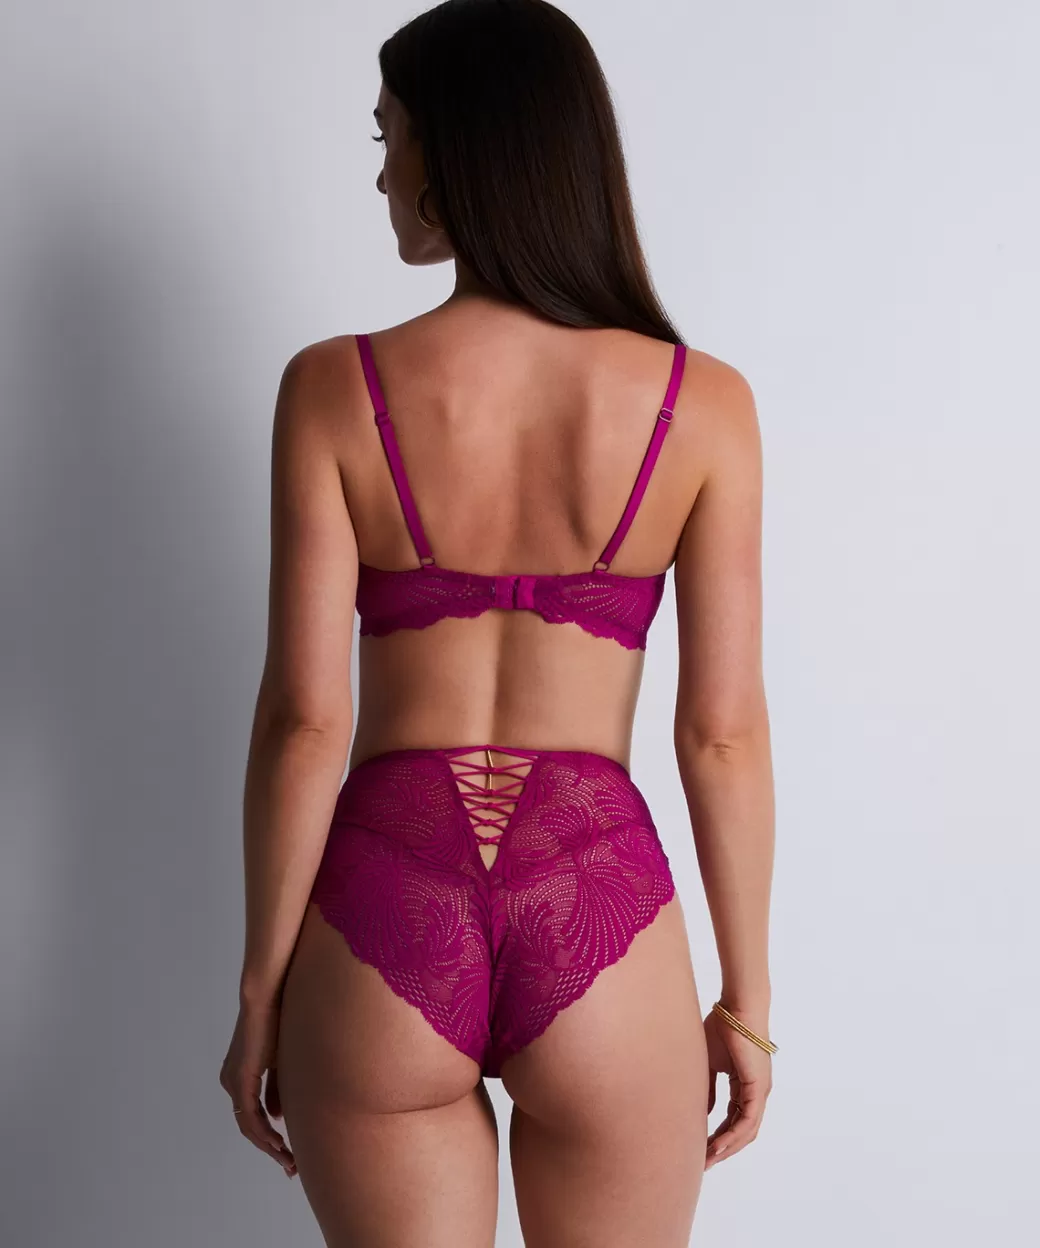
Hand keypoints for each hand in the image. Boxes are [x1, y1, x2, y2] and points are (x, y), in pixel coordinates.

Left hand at [219, 998, 296, 1176]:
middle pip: (249, 1127)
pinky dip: (264, 1133)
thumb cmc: (279, 1019)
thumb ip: (278, 1090)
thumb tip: (278, 1118)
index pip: (253, 1115)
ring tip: (288, 1160)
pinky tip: (279, 1143)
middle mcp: (231, 1082)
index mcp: (240, 1075)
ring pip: (248, 1126)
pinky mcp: (240, 1079)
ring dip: (269, 1146)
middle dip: (271, 1148)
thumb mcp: (282, 1061)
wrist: (270, 995)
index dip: (270, 1137)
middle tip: (290, 1166)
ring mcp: (233, 1082)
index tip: (288, 1152)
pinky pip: (250, 1116)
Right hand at [703, 1006, 772, 1169]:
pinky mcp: (757, 1087)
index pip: (733, 1118)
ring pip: (746, 1130)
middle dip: (723, 1149)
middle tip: (703, 1163)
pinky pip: (747, 1120)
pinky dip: (733, 1135)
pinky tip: (718, 1145)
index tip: (701, 1148)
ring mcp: (759, 1091)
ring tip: (708, 1159)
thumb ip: (708, 1088)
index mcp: (745, 1084)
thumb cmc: (721, 1027)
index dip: (718, 1135)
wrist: (735, 1008)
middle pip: (742, 1131)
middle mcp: (756, 1092)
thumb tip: (705, 1112)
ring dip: (728, 1147)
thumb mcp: (709, 1063)